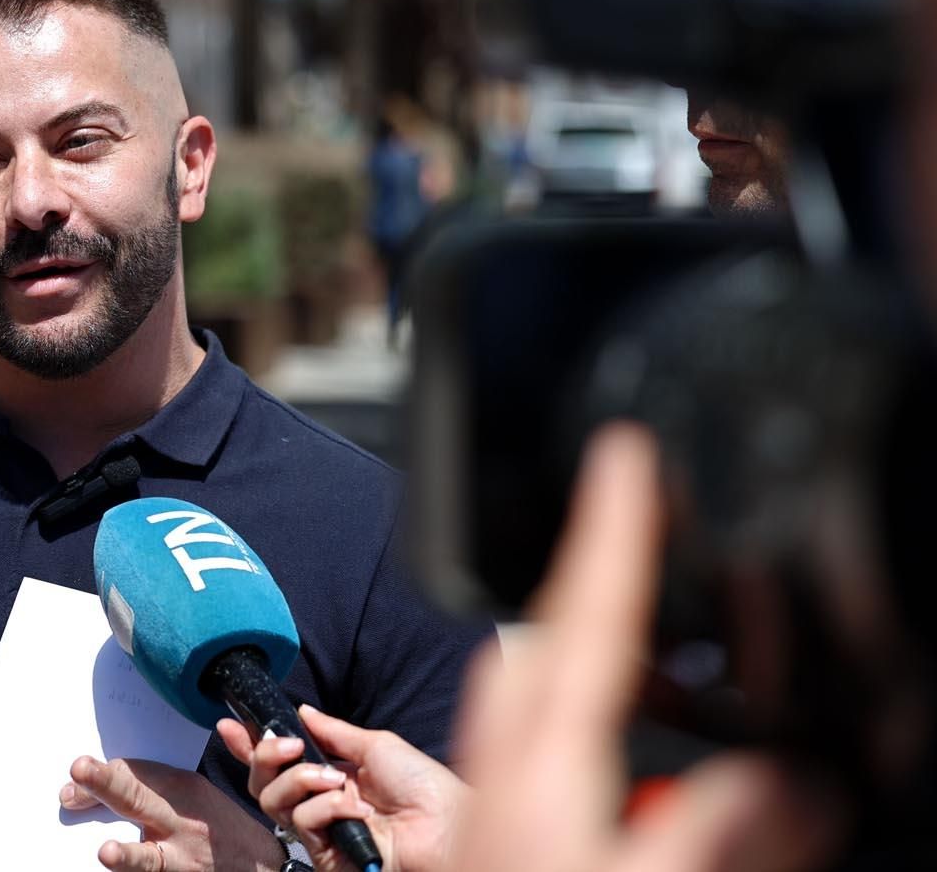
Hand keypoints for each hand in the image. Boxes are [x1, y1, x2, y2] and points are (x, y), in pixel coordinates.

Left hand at [58, 755, 284, 871]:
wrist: (261, 868)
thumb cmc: (218, 825)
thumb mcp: (194, 792)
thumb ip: (150, 784)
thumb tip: (97, 780)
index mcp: (183, 791)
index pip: (137, 774)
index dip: (105, 772)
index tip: (77, 770)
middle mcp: (180, 825)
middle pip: (138, 800)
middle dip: (108, 786)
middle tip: (78, 773)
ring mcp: (181, 862)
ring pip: (150, 859)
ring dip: (128, 856)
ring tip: (106, 851)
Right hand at [216, 707, 464, 871]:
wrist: (448, 826)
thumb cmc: (424, 787)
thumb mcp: (376, 745)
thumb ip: (332, 731)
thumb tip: (302, 710)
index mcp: (332, 776)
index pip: (280, 762)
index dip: (250, 745)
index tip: (230, 724)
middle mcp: (321, 802)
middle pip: (263, 782)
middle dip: (264, 756)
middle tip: (287, 745)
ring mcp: (322, 829)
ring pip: (272, 802)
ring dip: (298, 779)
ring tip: (332, 778)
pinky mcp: (326, 853)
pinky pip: (303, 823)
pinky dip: (325, 807)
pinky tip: (353, 809)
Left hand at [450, 423, 836, 871]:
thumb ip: (723, 836)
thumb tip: (800, 781)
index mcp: (537, 757)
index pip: (584, 614)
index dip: (612, 530)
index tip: (627, 455)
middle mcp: (502, 760)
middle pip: (552, 646)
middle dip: (599, 594)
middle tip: (649, 547)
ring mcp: (491, 794)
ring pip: (542, 698)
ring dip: (594, 670)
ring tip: (659, 661)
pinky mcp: (494, 826)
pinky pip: (541, 751)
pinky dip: (586, 731)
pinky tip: (619, 766)